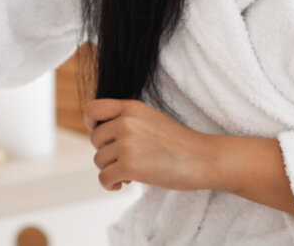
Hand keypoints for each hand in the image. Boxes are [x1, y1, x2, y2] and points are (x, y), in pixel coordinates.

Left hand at [83, 99, 214, 191]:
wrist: (203, 158)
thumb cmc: (178, 143)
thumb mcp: (150, 119)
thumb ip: (126, 121)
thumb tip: (99, 136)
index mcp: (131, 107)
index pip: (92, 109)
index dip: (90, 123)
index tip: (101, 136)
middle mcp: (126, 122)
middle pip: (94, 139)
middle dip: (105, 152)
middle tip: (124, 160)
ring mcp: (127, 143)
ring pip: (99, 160)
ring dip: (110, 169)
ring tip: (128, 173)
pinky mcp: (129, 166)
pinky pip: (103, 178)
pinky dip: (110, 185)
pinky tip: (123, 185)